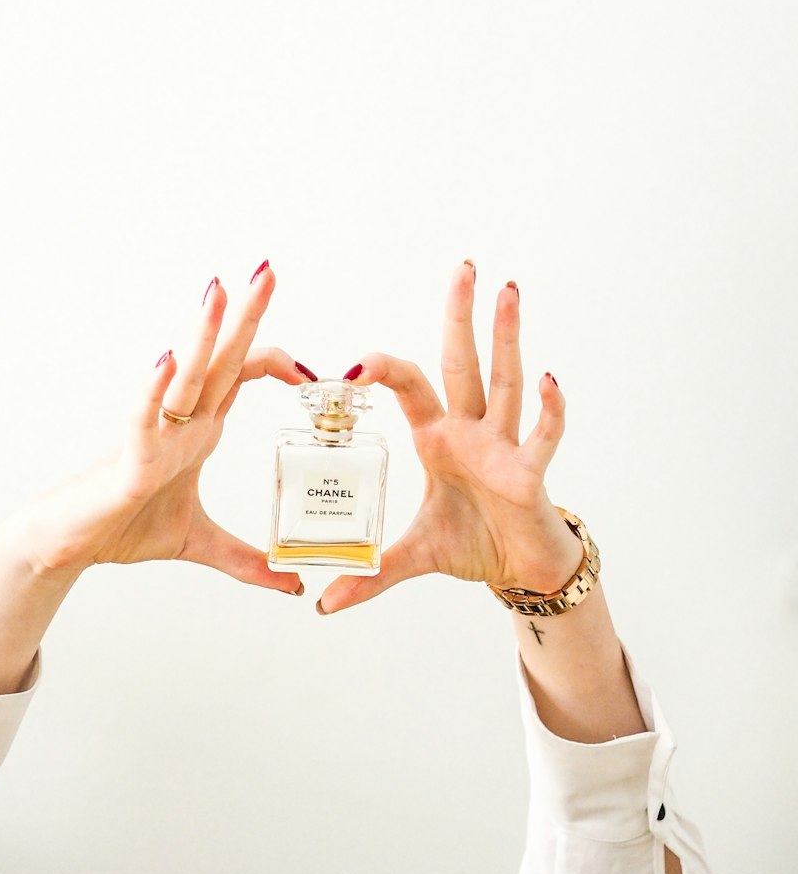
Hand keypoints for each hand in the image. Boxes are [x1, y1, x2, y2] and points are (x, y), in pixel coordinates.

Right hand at [16, 261, 309, 596]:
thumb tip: (292, 586)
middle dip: (245, 313)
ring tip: (220, 290)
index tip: (317, 374)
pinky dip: (153, 388)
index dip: (280, 365)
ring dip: (202, 333)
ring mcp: (154, 433)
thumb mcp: (201, 544)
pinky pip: (142, 417)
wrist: (68, 547)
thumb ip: (247, 562)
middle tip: (268, 269)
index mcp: (199, 428)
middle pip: (220, 356)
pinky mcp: (129, 458)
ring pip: (184, 375)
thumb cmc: (122, 527)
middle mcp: (180, 419)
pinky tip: (168, 359)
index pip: (243, 375)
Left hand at [318, 261, 583, 614]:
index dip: (380, 369)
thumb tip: (323, 605)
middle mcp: (472, 430)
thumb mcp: (412, 556)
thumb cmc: (474, 544)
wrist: (521, 571)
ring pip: (505, 383)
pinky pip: (542, 437)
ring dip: (506, 338)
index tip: (347, 366)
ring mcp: (505, 446)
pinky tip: (551, 380)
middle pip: (465, 363)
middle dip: (462, 316)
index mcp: (438, 437)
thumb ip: (371, 575)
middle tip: (465, 269)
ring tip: (508, 292)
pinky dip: (549, 411)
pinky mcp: (530, 474)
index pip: (410, 385)